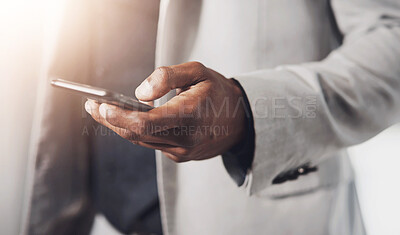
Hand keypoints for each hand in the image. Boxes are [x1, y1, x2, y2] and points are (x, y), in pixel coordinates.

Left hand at [85, 62, 246, 161]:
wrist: (240, 121)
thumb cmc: (218, 92)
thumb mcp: (198, 72)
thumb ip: (168, 77)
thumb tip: (139, 94)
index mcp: (190, 116)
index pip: (146, 122)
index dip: (119, 116)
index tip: (100, 105)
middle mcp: (185, 139)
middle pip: (137, 134)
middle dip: (111, 120)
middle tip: (92, 106)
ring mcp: (182, 151)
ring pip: (141, 141)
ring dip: (119, 126)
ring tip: (102, 111)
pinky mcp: (179, 156)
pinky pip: (152, 144)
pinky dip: (137, 132)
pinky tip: (128, 120)